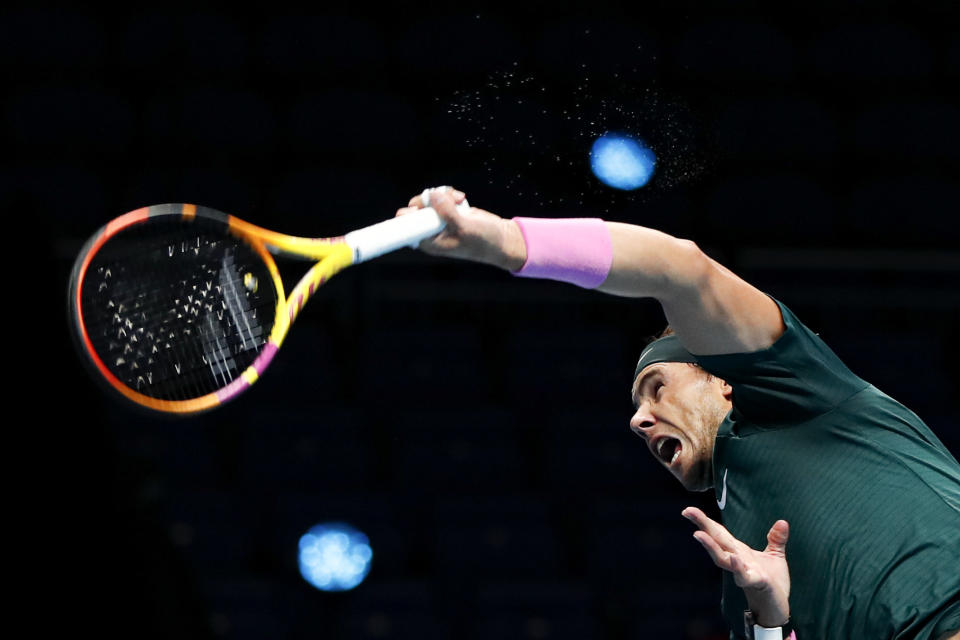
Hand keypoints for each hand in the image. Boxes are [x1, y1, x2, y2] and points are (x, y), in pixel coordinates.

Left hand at [395, 187, 526, 270]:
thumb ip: (447, 212)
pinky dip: (450, 194)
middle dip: (428, 200)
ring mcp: (439, 220)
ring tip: (458, 200)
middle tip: (442, 199)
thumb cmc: (482, 241)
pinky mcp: (448, 211)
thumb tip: (432, 195)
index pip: (408, 228)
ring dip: (442, 195)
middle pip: (415, 209)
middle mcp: (431, 231)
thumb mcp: (464, 227)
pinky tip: (461, 199)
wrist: (500, 238)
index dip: (410, 215)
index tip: (422, 208)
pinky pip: (441, 196)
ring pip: (429, 200)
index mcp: (430, 242)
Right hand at [682, 506, 790, 627]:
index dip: (704, 521)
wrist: (776, 606)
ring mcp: (743, 571)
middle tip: (687, 511)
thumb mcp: (775, 555)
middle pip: (716, 540)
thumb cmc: (772, 581)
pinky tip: (734, 558)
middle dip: (701, 525)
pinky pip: (744, 575)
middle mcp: (736, 559)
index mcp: (738, 550)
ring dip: (710, 547)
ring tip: (698, 534)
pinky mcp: (755, 582)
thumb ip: (776, 539)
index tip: (688, 510)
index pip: (719, 533)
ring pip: (722, 558)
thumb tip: (782, 522)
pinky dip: (737, 567)